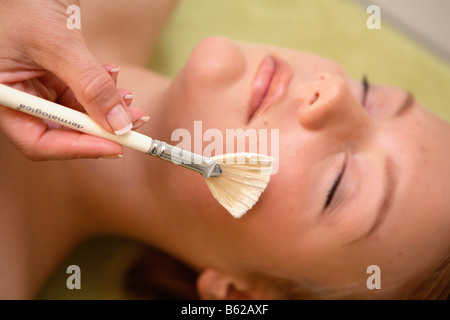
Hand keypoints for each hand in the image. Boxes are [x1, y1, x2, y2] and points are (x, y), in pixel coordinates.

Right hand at [0, 0, 147, 159]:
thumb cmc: (25, 3)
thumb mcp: (57, 44)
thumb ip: (89, 86)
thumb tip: (119, 125)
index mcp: (5, 99)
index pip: (39, 142)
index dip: (78, 148)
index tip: (115, 146)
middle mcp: (22, 99)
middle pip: (63, 132)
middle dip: (101, 129)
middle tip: (133, 125)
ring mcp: (40, 89)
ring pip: (80, 114)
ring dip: (109, 109)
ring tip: (130, 97)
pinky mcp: (57, 77)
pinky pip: (84, 94)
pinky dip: (104, 89)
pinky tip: (115, 74)